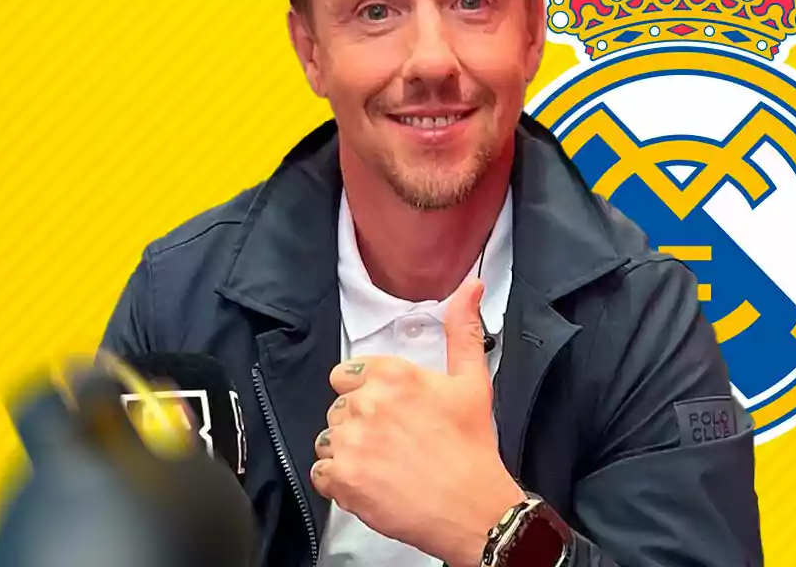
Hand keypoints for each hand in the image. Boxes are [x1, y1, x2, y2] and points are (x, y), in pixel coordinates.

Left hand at [310, 277, 526, 566]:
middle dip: (359, 424)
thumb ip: (462, 329)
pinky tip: (371, 484)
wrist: (474, 509)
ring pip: (328, 440)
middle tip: (393, 442)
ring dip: (348, 453)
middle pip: (338, 408)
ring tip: (383, 465)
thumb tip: (470, 286)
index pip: (346, 375)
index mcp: (392, 374)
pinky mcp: (342, 479)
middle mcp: (366, 403)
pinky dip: (340, 483)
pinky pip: (321, 474)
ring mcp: (351, 442)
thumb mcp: (473, 380)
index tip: (388, 410)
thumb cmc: (472, 447)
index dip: (364, 393)